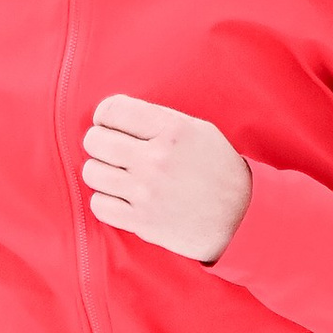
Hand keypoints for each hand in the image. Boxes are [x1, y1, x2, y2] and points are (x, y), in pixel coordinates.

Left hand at [81, 97, 251, 262]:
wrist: (240, 218)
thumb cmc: (217, 169)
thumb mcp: (197, 130)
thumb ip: (156, 120)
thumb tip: (112, 117)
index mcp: (172, 129)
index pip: (111, 110)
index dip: (104, 116)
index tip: (110, 125)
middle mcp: (156, 159)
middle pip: (95, 141)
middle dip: (99, 144)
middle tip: (113, 152)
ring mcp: (147, 192)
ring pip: (92, 173)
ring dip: (101, 173)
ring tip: (118, 176)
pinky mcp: (142, 222)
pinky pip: (99, 205)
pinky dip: (105, 201)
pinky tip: (120, 199)